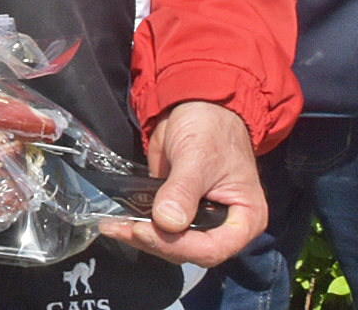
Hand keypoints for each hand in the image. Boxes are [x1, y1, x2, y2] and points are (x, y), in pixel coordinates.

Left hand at [100, 100, 262, 265]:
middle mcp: (225, 226)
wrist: (197, 106)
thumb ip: (183, 191)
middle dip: (154, 243)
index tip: (145, 231)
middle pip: (189, 251)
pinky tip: (118, 223)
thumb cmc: (210, 129)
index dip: (178, 246)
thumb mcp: (197, 157)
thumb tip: (166, 222)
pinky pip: (160, 228)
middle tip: (121, 229)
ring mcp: (201, 221)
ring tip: (113, 227)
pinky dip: (139, 227)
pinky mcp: (179, 212)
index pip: (213, 248)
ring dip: (141, 238)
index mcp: (245, 218)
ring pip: (171, 244)